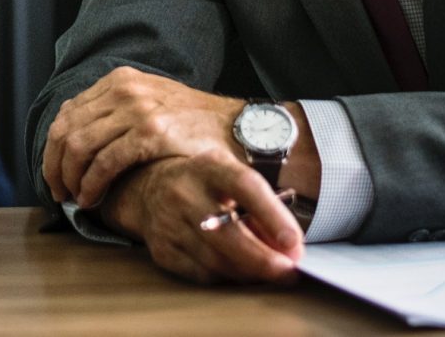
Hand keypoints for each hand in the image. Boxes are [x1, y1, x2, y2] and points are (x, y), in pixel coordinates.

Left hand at [43, 68, 244, 208]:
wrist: (241, 130)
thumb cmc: (195, 125)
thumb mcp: (151, 104)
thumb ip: (116, 114)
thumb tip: (79, 141)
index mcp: (120, 81)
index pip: (68, 113)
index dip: (53, 148)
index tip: (54, 173)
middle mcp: (124, 89)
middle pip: (66, 129)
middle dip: (54, 165)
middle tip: (58, 191)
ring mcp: (136, 109)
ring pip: (79, 146)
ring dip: (70, 178)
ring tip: (75, 198)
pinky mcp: (150, 132)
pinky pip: (104, 161)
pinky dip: (91, 183)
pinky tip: (92, 198)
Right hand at [109, 153, 303, 285]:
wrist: (150, 187)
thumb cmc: (206, 184)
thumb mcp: (233, 178)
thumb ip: (262, 208)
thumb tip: (289, 250)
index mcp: (210, 167)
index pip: (245, 187)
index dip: (273, 216)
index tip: (294, 242)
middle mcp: (184, 192)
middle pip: (228, 234)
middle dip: (264, 260)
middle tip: (289, 272)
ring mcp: (168, 222)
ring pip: (217, 261)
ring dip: (250, 272)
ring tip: (271, 271)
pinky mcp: (162, 249)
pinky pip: (202, 274)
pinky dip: (227, 277)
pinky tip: (239, 271)